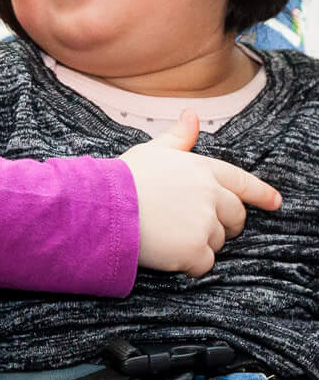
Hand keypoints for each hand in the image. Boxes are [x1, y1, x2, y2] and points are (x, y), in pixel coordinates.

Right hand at [122, 108, 281, 277]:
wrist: (105, 207)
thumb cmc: (124, 178)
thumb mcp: (152, 151)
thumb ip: (178, 137)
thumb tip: (192, 115)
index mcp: (201, 169)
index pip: (241, 182)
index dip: (261, 193)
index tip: (274, 202)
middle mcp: (210, 194)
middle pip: (234, 217)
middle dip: (223, 224)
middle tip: (195, 227)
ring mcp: (204, 223)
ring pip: (217, 242)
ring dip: (198, 243)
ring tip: (168, 234)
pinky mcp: (195, 250)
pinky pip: (203, 264)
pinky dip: (189, 264)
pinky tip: (168, 253)